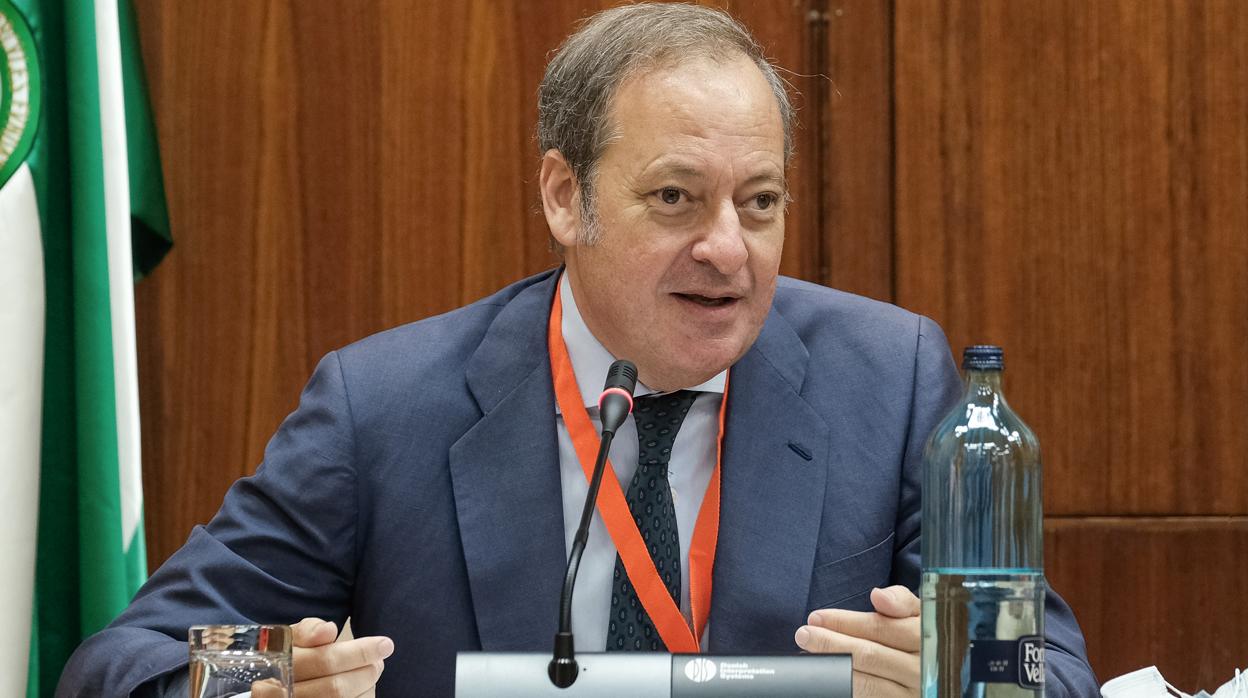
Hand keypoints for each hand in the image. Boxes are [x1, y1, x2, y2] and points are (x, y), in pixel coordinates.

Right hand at [254, 617, 393, 696]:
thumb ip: (308, 631)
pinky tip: (361, 689)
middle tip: (378, 661)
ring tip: (371, 672)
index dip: (359, 652)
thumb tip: (328, 631)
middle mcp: (283, 694)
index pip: (324, 661)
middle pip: (336, 687)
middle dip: (366, 671)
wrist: (277, 688)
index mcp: (278, 667)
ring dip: (365, 687)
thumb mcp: (291, 639)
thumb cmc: (289, 657)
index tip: (385, 644)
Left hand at [795, 585, 919, 697]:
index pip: (881, 628)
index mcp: (929, 638)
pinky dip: (845, 688)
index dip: (845, 623)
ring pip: (866, 683)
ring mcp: (914, 694)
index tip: (816, 617)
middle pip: (870, 655)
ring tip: (809, 656)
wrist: (938, 670)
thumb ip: (900, 601)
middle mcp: (924, 669)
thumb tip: (878, 596)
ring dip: (833, 669)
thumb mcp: (919, 613)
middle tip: (803, 635)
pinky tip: (829, 677)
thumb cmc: (922, 635)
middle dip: (831, 643)